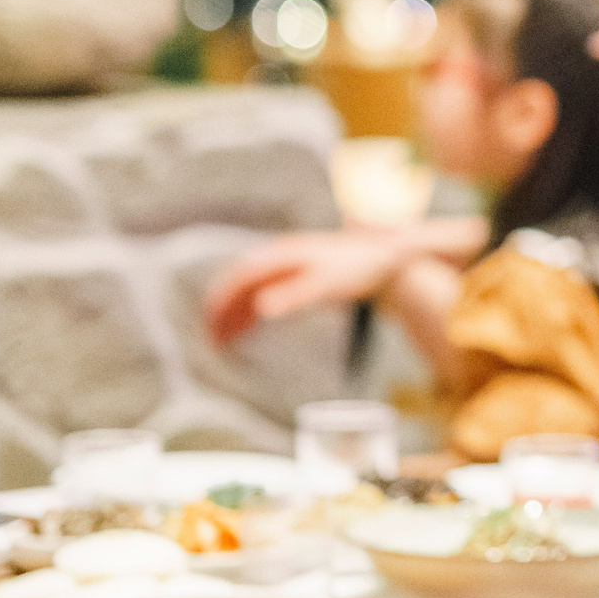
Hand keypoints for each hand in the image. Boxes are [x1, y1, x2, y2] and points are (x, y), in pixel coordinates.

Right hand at [204, 231, 408, 345]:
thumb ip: (294, 295)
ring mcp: (289, 266)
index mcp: (283, 255)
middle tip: (212, 341)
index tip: (211, 324)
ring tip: (223, 342)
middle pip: (242, 283)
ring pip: (252, 290)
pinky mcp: (298, 275)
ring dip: (235, 313)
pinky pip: (266, 292)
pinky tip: (248, 329)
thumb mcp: (326, 285)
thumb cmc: (357, 270)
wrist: (387, 260)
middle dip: (223, 309)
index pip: (242, 276)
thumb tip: (261, 308)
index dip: (223, 299)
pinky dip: (252, 311)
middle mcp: (281, 257)